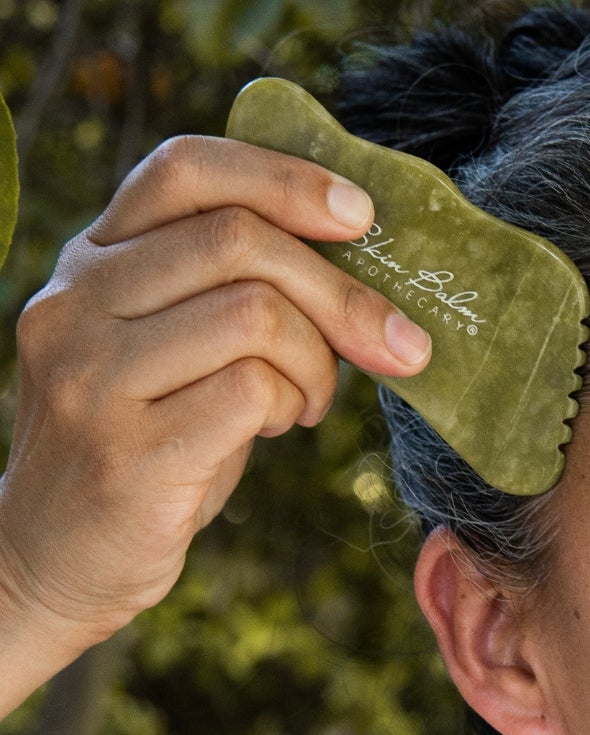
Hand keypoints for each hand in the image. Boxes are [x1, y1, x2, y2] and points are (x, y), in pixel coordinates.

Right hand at [0, 133, 431, 703]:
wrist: (51, 563)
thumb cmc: (145, 446)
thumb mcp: (170, 348)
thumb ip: (228, 290)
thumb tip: (361, 258)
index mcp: (90, 261)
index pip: (184, 170)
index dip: (284, 178)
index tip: (360, 215)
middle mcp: (77, 304)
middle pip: (239, 239)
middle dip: (342, 292)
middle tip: (393, 343)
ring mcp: (92, 377)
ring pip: (254, 312)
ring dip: (319, 359)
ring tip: (310, 398)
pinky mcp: (126, 452)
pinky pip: (249, 391)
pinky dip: (290, 403)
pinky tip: (278, 425)